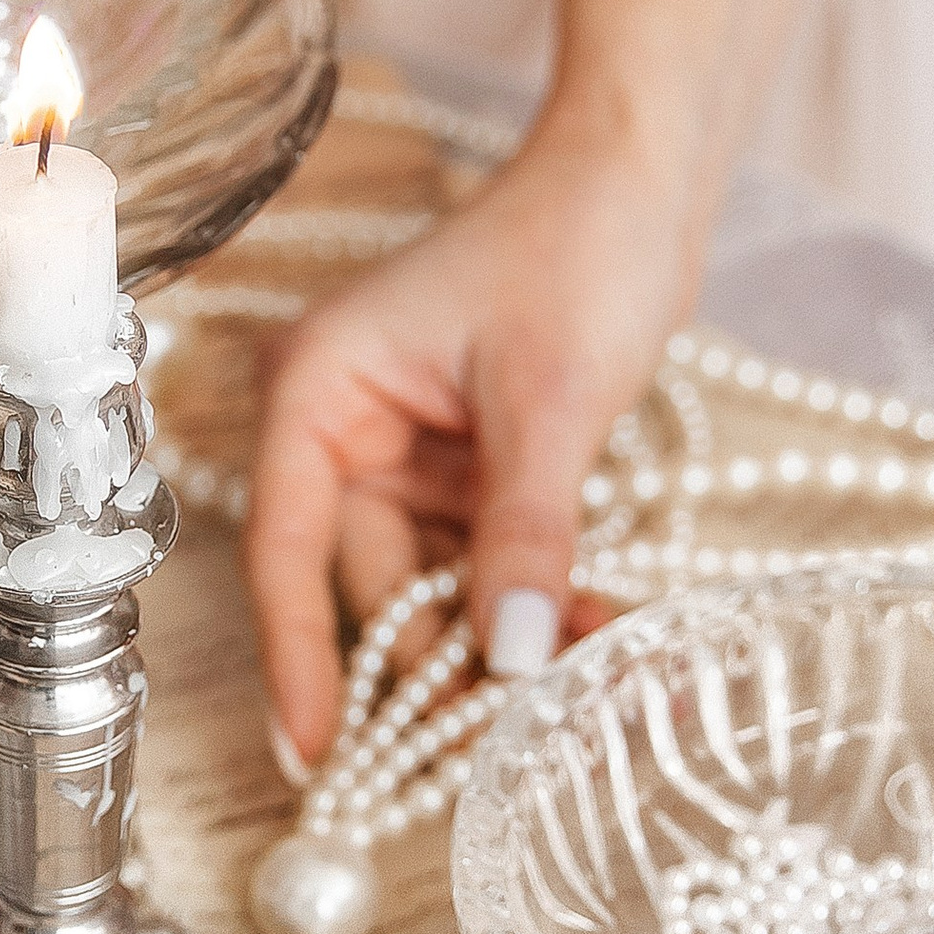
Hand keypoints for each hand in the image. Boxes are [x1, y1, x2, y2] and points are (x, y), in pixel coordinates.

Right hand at [246, 113, 704, 764]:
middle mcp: (350, 428)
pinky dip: (539, 599)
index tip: (313, 755)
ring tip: (588, 685)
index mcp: (321, 391)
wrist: (643, 177)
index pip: (290, 550)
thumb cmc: (575, 245)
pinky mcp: (472, 468)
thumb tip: (515, 657)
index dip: (301, 659)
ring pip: (439, 586)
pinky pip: (490, 561)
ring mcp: (413, 452)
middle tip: (503, 742)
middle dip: (444, 661)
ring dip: (507, 638)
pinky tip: (601, 634)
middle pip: (372, 585)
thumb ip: (525, 533)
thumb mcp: (551, 399)